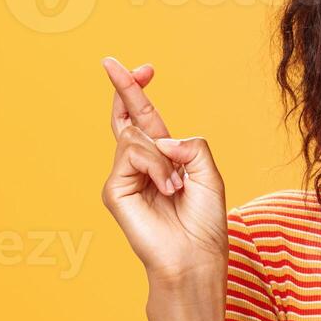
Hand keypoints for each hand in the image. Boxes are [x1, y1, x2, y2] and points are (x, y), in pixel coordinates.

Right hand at [98, 57, 226, 283]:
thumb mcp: (209, 174)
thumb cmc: (204, 224)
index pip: (146, 119)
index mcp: (163, 160)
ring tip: (175, 187)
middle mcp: (140, 166)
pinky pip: (133, 155)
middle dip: (123, 88)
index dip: (140, 92)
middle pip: (127, 118)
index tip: (145, 69)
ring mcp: (124, 178)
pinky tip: (167, 191)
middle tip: (111, 62)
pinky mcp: (115, 190)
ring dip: (163, 158)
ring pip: (136, 137)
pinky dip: (156, 169)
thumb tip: (160, 140)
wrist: (194, 258)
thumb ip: (191, 145)